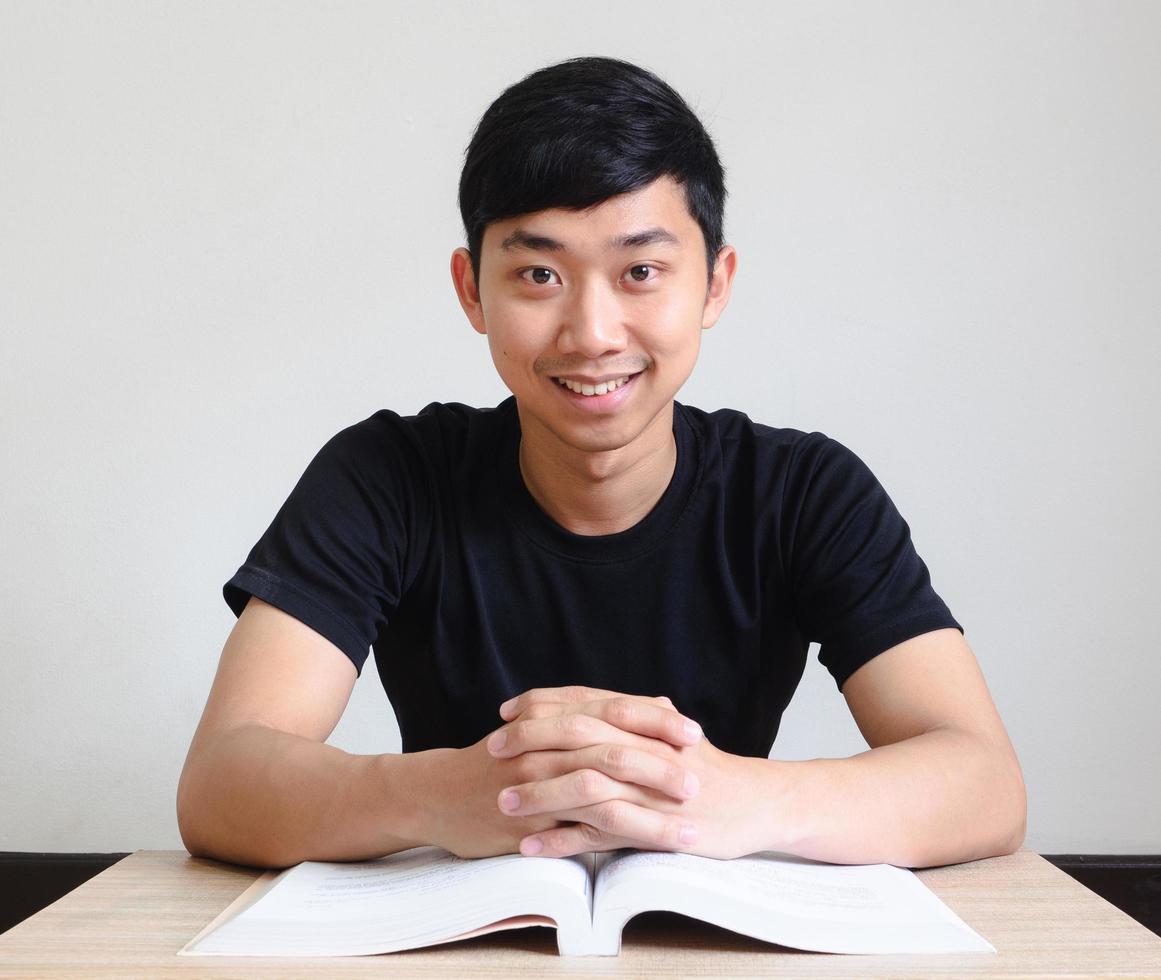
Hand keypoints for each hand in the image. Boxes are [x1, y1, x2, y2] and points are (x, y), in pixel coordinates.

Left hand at [490, 686, 772, 859]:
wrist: (757, 803)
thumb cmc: (710, 770)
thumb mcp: (672, 732)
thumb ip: (636, 717)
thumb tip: (598, 703)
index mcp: (645, 721)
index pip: (584, 702)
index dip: (541, 704)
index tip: (506, 711)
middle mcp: (644, 748)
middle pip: (577, 735)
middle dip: (529, 741)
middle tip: (492, 750)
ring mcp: (647, 789)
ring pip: (583, 784)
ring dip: (538, 793)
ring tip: (503, 801)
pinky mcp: (652, 828)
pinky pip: (598, 834)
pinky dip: (562, 839)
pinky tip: (531, 845)